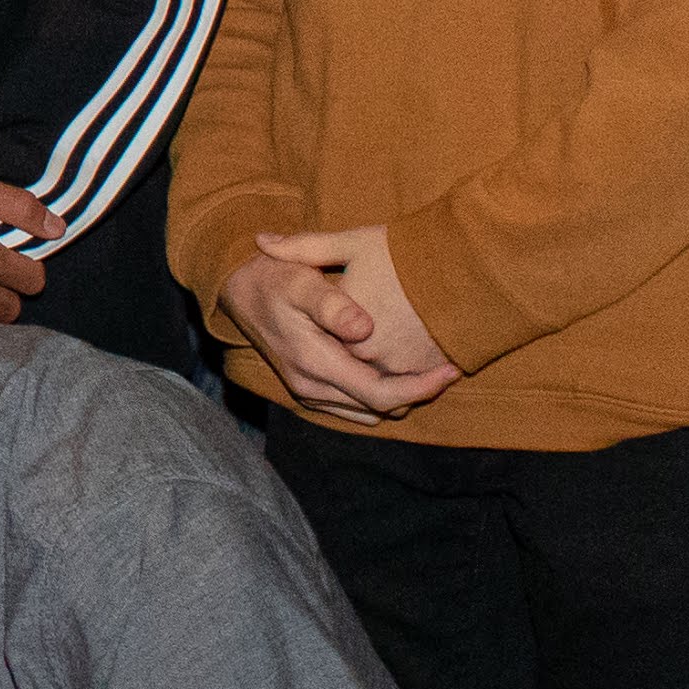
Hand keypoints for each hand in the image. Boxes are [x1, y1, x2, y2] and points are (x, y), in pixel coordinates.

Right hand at [219, 225, 457, 419]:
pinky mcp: (309, 389)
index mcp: (314, 363)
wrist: (237, 288)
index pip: (379, 394)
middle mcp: (312, 387)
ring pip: (368, 411)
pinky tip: (396, 370)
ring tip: (428, 369)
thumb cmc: (273, 277)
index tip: (451, 370)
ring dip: (399, 396)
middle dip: (417, 393)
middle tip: (449, 369)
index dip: (420, 388)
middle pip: (379, 408)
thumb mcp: (300, 280)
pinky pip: (354, 405)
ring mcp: (309, 392)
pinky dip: (379, 395)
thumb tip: (364, 329)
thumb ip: (332, 305)